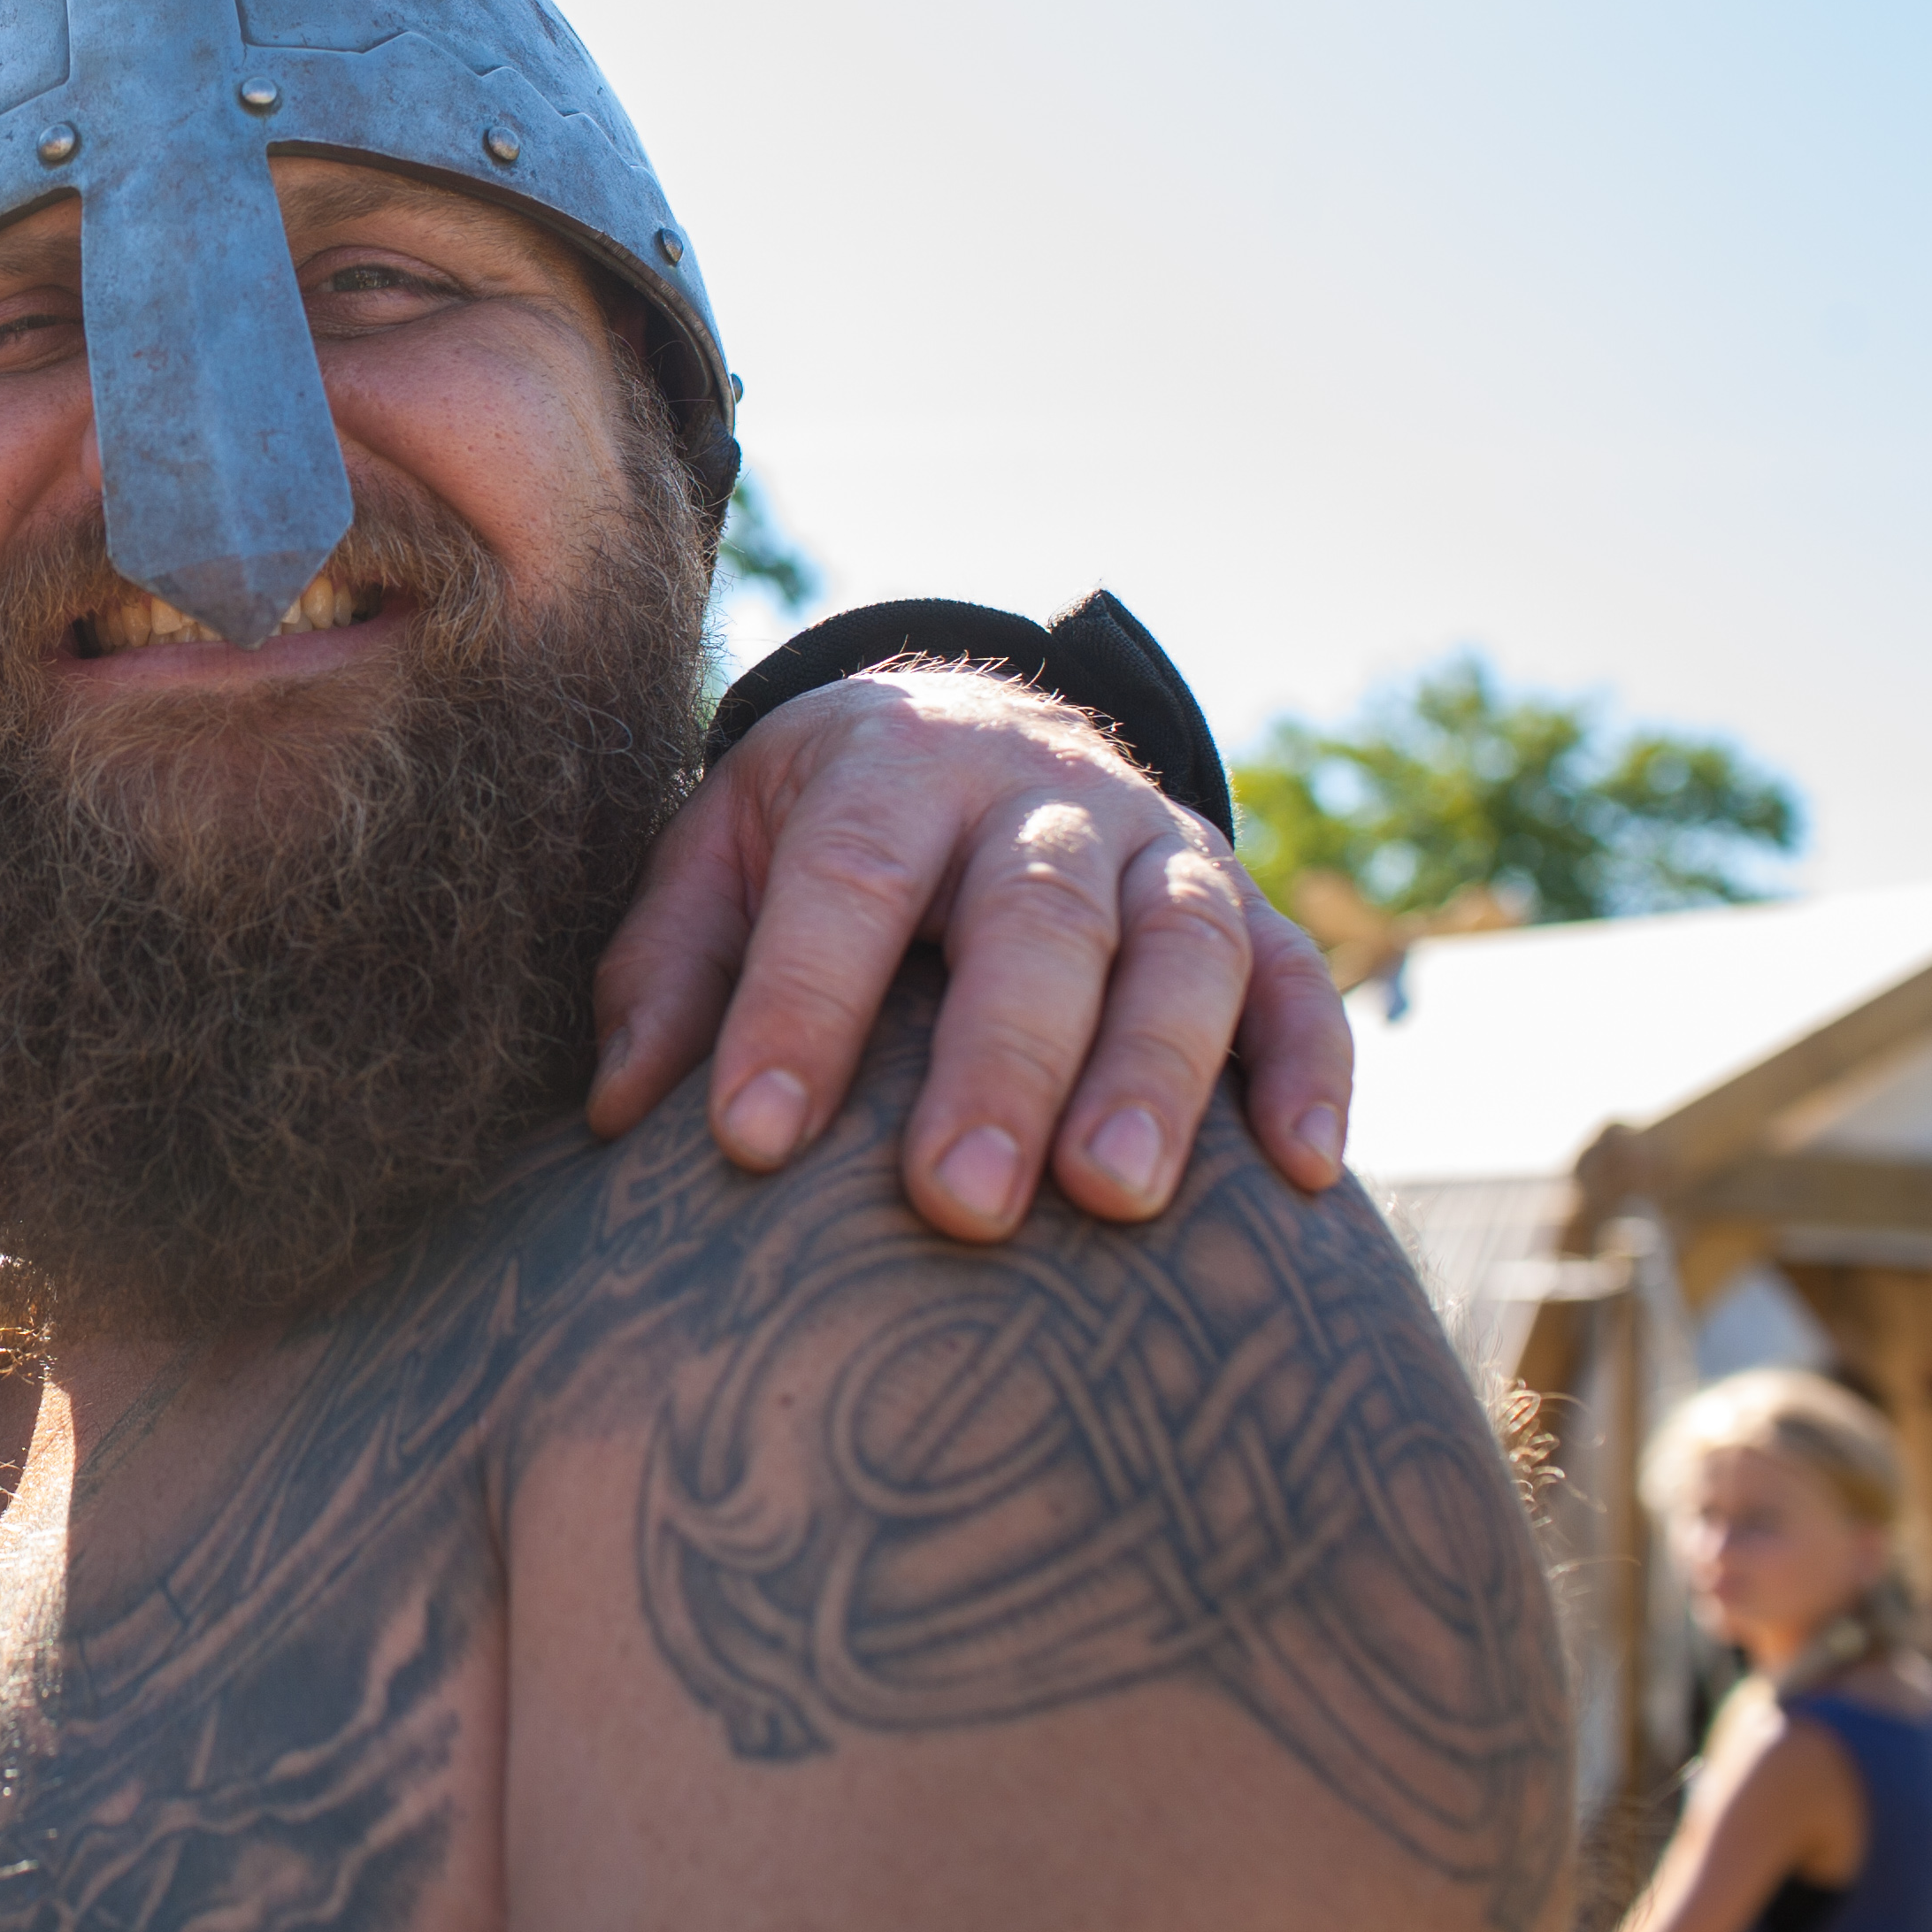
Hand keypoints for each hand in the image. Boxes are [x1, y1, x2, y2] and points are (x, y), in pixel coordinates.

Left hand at [587, 667, 1353, 1239]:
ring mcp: (1156, 846)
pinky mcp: (1245, 907)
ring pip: (1183, 946)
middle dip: (999, 1061)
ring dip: (1156, 1072)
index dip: (800, 1007)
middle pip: (1033, 917)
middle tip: (959, 1202)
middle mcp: (1038, 793)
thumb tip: (624, 1115)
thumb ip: (669, 974)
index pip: (846, 880)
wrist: (962, 729)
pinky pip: (1295, 982)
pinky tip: (1297, 1172)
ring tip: (1114, 1198)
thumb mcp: (719, 861)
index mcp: (889, 766)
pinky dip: (1308, 1068)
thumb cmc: (814, 835)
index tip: (753, 1140)